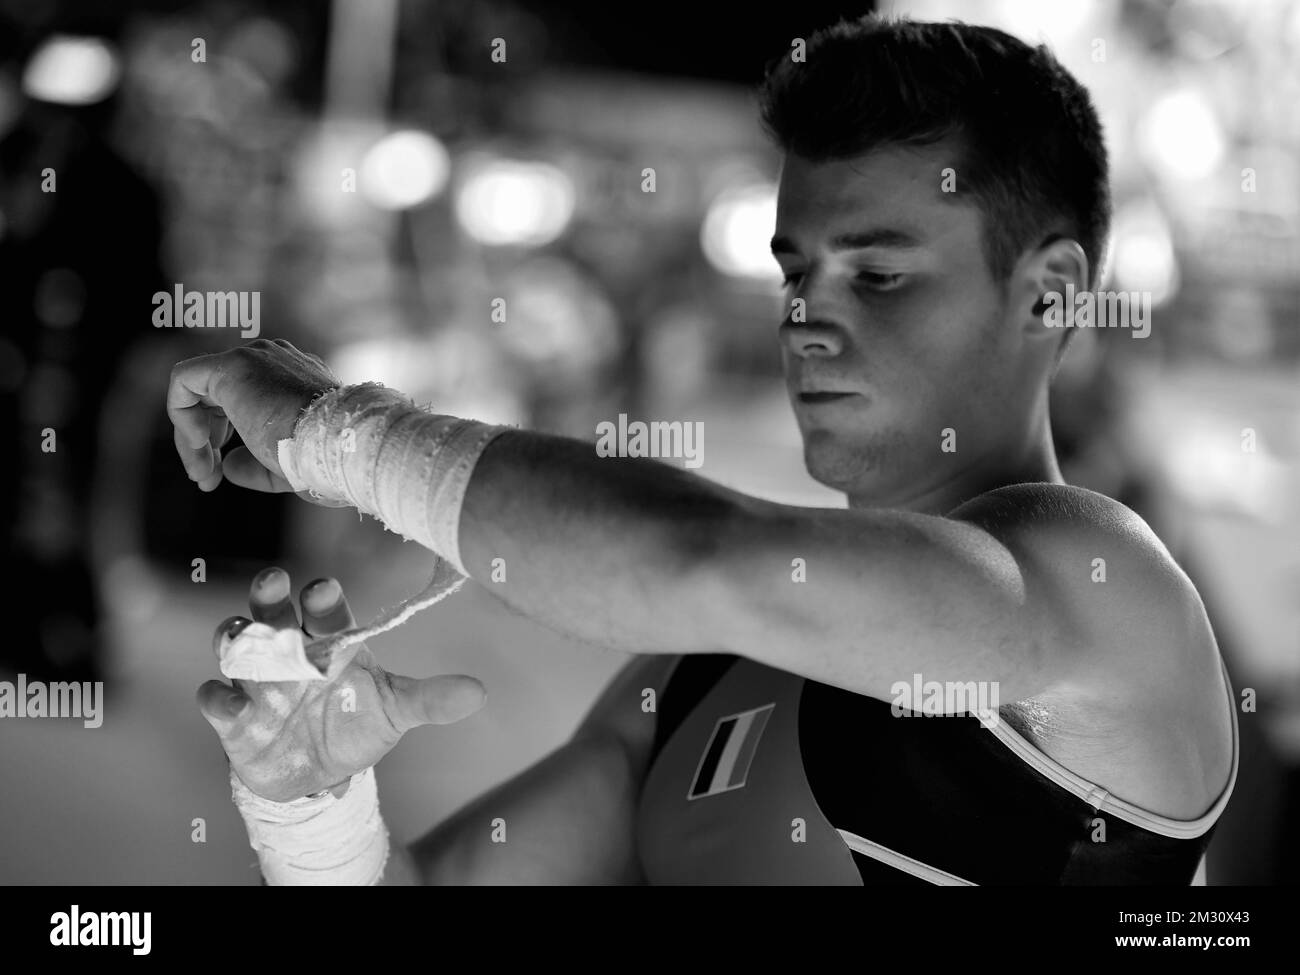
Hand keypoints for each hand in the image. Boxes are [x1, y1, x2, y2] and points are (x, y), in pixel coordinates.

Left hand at [167, 339, 339, 499]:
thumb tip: (227, 466)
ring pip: (198, 393)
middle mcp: (272, 362)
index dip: (221, 439)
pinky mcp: (232, 364)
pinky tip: (197, 441)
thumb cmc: (320, 459)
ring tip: (202, 472)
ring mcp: (254, 358)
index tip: (219, 475)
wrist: (335, 446)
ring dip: (191, 438)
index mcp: (291, 379)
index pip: (241, 402)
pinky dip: (181, 412)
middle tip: (205, 480)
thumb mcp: (283, 466)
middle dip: (205, 443)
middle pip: (216, 399)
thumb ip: (254, 464)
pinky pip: (185, 380)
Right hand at [198, 567, 485, 801]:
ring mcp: (259, 680)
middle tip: (273, 582)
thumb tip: (478, 693)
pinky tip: (225, 698)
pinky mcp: (235, 716)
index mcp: (331, 642)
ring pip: (236, 643)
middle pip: (274, 611)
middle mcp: (290, 650)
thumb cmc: (358, 724)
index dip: (322, 598)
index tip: (322, 590)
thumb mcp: (397, 712)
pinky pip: (216, 698)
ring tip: (240, 635)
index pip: (325, 610)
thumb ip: (431, 699)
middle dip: (270, 595)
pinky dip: (217, 696)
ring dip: (235, 634)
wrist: (322, 775)